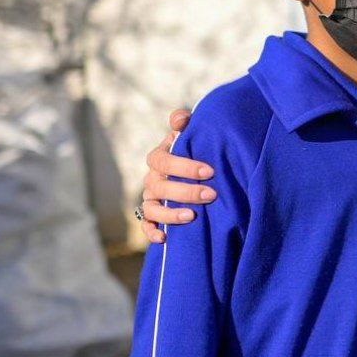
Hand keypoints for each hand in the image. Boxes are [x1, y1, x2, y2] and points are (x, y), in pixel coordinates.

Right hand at [139, 109, 217, 243]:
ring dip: (170, 214)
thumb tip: (180, 119)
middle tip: (211, 195)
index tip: (209, 171)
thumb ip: (185, 123)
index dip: (184, 166)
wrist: (197, 171)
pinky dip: (151, 232)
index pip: (163, 161)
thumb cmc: (194, 150)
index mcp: (159, 158)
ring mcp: (151, 198)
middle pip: (160, 186)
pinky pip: (146, 226)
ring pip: (151, 208)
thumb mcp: (191, 134)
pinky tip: (165, 238)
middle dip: (186, 191)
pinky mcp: (152, 216)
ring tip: (192, 216)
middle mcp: (152, 178)